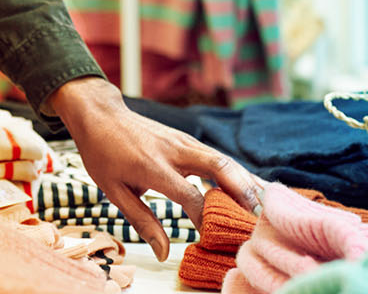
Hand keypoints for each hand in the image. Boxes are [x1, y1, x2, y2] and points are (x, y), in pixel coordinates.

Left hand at [49, 76, 263, 261]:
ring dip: (247, 182)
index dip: (204, 218)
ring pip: (225, 160)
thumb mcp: (114, 191)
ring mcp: (185, 142)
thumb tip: (163, 253)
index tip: (212, 237)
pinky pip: (219, 157)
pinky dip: (238, 173)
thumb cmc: (104, 155)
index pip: (189, 195)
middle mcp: (175, 151)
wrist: (101, 115)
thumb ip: (142, 221)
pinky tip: (254, 187)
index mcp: (154, 166)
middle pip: (219, 167)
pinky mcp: (189, 140)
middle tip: (260, 217)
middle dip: (243, 192)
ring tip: (266, 206)